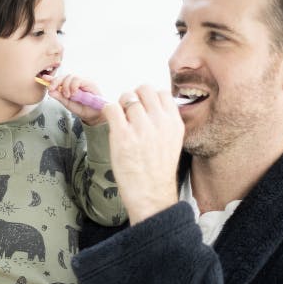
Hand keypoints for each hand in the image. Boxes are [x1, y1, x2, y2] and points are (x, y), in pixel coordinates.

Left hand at [42, 73, 104, 124]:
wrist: (93, 115)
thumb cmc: (81, 108)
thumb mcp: (67, 103)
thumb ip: (59, 97)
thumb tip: (50, 91)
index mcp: (69, 86)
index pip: (60, 79)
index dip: (52, 78)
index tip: (44, 78)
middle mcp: (75, 82)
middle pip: (64, 76)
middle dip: (56, 81)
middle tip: (52, 88)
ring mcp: (82, 82)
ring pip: (70, 77)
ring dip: (66, 86)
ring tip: (67, 95)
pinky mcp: (89, 83)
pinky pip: (78, 80)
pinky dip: (73, 86)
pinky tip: (73, 93)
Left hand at [101, 85, 183, 224]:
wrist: (151, 194)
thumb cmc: (157, 170)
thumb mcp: (172, 141)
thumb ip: (164, 121)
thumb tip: (149, 104)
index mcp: (174, 123)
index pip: (162, 92)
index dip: (148, 97)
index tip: (143, 107)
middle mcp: (159, 122)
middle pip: (143, 90)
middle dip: (133, 97)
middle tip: (128, 112)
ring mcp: (140, 128)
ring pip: (126, 97)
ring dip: (120, 106)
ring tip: (120, 121)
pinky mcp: (122, 135)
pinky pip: (111, 108)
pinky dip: (108, 111)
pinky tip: (111, 123)